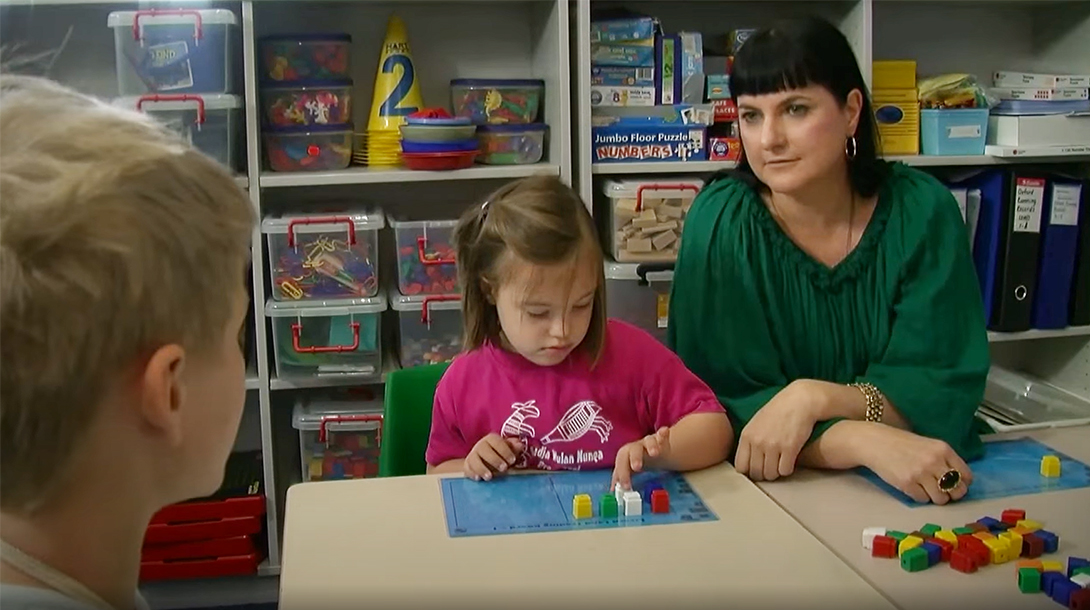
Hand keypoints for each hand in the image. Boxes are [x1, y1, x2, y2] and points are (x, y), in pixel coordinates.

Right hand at [463, 434, 523, 481]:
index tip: (512, 460)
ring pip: (474, 460)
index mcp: (491, 439)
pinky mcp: (467, 465)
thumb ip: (514, 448)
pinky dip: (472, 473)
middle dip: (494, 459)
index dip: (505, 451)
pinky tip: (478, 478)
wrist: (482, 459)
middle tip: (504, 468)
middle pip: (484, 450)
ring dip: (481, 468)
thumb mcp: (508, 450)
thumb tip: (520, 445)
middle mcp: (480, 445)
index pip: (497, 442)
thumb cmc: (499, 453)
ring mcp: (472, 455)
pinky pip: (467, 468)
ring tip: (489, 477)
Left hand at [611, 427, 670, 490]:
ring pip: (648, 441)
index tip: (626, 486)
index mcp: (626, 455)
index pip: (621, 463)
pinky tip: (665, 431)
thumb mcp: (627, 469)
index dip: (622, 474)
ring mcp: (648, 442)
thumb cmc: (635, 460)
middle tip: (637, 467)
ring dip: (651, 446)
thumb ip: (621, 478)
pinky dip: (662, 433)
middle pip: (633, 449)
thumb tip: (613, 491)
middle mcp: (636, 447)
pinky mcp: (660, 440)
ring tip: (655, 453)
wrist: (650, 450)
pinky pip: (661, 435)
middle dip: (635, 457)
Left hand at [735, 381, 820, 480]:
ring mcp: (773, 445)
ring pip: (770, 474)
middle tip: (770, 468)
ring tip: (780, 464)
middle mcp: (757, 442)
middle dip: (763, 474)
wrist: (799, 400)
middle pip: (755, 473)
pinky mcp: (790, 448)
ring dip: (776, 472)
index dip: (749, 471)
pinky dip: (787, 469)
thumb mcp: (756, 422)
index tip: (756, 469)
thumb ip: (750, 440)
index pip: (741, 466)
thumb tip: (747, 460)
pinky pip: (785, 471)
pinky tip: (789, 460)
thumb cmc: (779, 410)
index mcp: (747, 435)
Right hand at [855, 424, 972, 504]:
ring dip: (936, 497)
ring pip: (941, 498)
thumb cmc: (902, 444)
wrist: (875, 442)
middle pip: (957, 490)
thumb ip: (945, 460)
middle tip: (942, 491)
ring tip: (926, 489)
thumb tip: (959, 482)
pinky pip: (923, 499)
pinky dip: (921, 497)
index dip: (963, 484)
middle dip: (951, 494)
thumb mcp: (929, 446)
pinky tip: (913, 487)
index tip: (955, 485)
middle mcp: (935, 461)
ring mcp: (921, 473)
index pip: (966, 475)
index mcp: (943, 449)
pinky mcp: (907, 484)